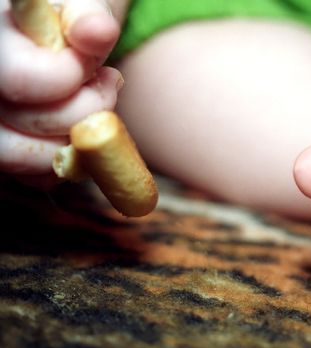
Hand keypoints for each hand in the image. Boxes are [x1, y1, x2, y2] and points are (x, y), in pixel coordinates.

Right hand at [0, 0, 123, 186]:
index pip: (19, 77)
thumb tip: (97, 32)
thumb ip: (88, 16)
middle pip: (29, 120)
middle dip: (86, 109)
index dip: (69, 77)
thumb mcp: (80, 6)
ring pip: (27, 156)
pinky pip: (36, 175)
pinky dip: (69, 161)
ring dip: (79, 140)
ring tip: (94, 109)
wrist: (55, 44)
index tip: (97, 68)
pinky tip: (80, 132)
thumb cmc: (65, 23)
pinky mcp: (4, 151)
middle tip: (108, 85)